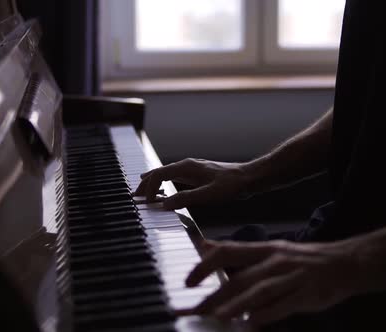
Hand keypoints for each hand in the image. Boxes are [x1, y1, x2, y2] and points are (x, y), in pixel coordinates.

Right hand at [134, 158, 252, 209]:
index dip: (148, 188)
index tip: (144, 202)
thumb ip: (186, 198)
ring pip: (167, 174)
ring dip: (155, 183)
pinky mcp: (199, 175)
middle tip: (136, 196)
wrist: (250, 178)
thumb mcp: (209, 194)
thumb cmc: (232, 185)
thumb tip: (164, 204)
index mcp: (186, 167)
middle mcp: (187, 165)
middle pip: (160, 172)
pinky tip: (166, 191)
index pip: (159, 175)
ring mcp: (193, 169)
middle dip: (147, 184)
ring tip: (145, 193)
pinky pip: (175, 178)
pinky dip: (165, 184)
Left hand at [184, 240, 358, 327]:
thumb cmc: (304, 259)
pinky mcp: (307, 294)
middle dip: (215, 295)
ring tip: (219, 316)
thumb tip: (207, 246)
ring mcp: (292, 278)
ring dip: (238, 304)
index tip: (188, 282)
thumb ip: (239, 251)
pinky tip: (251, 323)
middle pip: (241, 277)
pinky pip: (284, 305)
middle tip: (194, 309)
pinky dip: (267, 314)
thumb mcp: (271, 249)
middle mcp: (276, 261)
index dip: (205, 265)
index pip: (228, 252)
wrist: (346, 261)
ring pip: (260, 291)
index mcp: (265, 249)